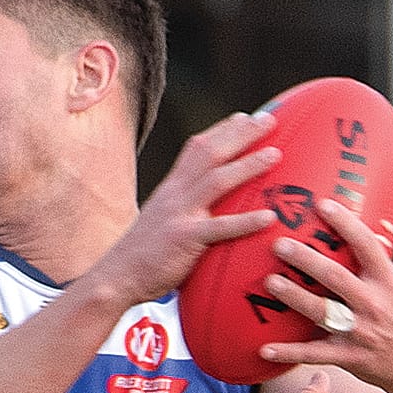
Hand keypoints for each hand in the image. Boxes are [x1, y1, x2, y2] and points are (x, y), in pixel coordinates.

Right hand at [92, 113, 280, 307]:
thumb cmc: (143, 254)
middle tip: (271, 120)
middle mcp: (175, 194)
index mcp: (171, 188)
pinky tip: (269, 217)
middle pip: (210, 153)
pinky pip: (219, 228)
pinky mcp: (184, 239)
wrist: (116, 276)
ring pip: (217, 180)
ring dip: (248, 165)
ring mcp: (179, 214)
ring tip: (276, 155)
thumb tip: (204, 210)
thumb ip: (182, 209)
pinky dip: (246, 222)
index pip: (197, 148)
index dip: (221, 130)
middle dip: (242, 133)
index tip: (244, 117)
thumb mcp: (162, 221)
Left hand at [258, 198, 392, 392]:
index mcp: (389, 280)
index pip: (366, 245)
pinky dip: (290, 353)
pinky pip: (315, 355)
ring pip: (322, 312)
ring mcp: (359, 332)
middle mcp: (373, 303)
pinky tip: (265, 349)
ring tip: (270, 282)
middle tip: (280, 243)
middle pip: (336, 277)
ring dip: (295, 297)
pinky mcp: (348, 357)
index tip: (322, 204)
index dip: (345, 224)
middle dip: (308, 260)